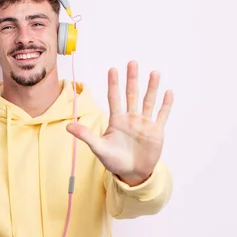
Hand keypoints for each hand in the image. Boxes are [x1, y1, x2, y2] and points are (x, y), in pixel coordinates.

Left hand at [67, 60, 172, 185]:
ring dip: (152, 87)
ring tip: (154, 73)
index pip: (114, 98)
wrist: (132, 173)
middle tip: (132, 63)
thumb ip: (86, 136)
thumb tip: (67, 126)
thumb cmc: (114, 161)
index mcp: (117, 120)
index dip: (113, 84)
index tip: (113, 69)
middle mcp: (131, 118)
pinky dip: (166, 105)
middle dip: (132, 79)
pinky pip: (162, 115)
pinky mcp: (156, 131)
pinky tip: (168, 92)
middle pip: (132, 94)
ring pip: (148, 101)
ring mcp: (144, 123)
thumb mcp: (99, 148)